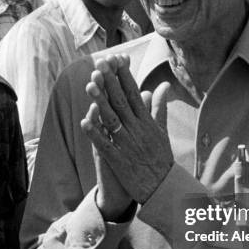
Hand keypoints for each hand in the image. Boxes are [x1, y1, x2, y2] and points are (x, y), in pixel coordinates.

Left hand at [82, 54, 172, 203]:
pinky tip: (85, 121)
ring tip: (89, 86)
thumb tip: (163, 85)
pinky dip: (96, 133)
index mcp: (147, 122)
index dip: (124, 76)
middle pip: (121, 102)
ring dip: (100, 102)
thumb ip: (159, 107)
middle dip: (110, 82)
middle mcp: (138, 131)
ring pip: (112, 120)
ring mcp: (128, 145)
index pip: (134, 94)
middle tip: (100, 65)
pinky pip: (105, 145)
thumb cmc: (161, 158)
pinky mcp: (119, 161)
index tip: (117, 60)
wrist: (163, 188)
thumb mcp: (163, 130)